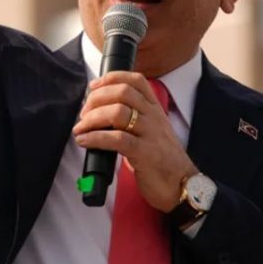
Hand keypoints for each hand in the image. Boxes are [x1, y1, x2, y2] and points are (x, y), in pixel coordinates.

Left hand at [72, 71, 199, 211]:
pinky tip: (84, 141)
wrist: (182, 185)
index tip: (94, 86)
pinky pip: (116, 139)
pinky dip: (95, 138)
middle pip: (122, 92)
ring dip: (92, 118)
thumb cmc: (162, 160)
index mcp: (155, 109)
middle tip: (84, 113)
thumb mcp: (152, 131)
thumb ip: (133, 118)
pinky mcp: (145, 153)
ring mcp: (150, 134)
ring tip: (80, 128)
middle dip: (96, 99)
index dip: (112, 78)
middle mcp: (153, 117)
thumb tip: (100, 114)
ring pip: (118, 112)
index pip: (136, 80)